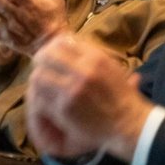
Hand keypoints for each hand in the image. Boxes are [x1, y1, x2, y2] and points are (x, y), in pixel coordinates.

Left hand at [26, 33, 152, 160]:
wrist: (128, 123)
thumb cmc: (122, 96)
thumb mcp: (112, 67)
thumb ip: (91, 55)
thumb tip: (68, 41)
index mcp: (96, 57)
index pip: (63, 42)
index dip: (53, 47)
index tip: (51, 53)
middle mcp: (84, 70)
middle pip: (47, 56)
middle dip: (40, 61)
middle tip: (39, 67)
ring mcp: (72, 89)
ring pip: (39, 77)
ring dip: (37, 81)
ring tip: (40, 85)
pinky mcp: (64, 108)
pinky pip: (40, 98)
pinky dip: (37, 99)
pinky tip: (42, 101)